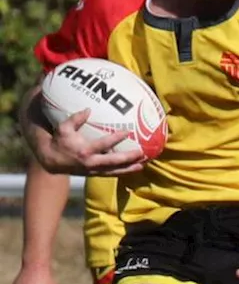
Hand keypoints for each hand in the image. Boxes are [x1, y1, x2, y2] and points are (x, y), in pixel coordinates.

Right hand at [30, 109, 146, 175]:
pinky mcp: (95, 174)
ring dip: (129, 169)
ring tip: (142, 165)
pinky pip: (111, 174)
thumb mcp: (63, 128)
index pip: (104, 144)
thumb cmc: (59, 141)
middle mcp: (91, 162)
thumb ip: (75, 119)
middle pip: (113, 161)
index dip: (116, 138)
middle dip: (128, 158)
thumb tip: (88, 109)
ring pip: (114, 171)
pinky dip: (123, 172)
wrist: (51, 161)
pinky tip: (134, 169)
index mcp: (85, 150)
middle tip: (141, 152)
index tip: (127, 132)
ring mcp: (94, 170)